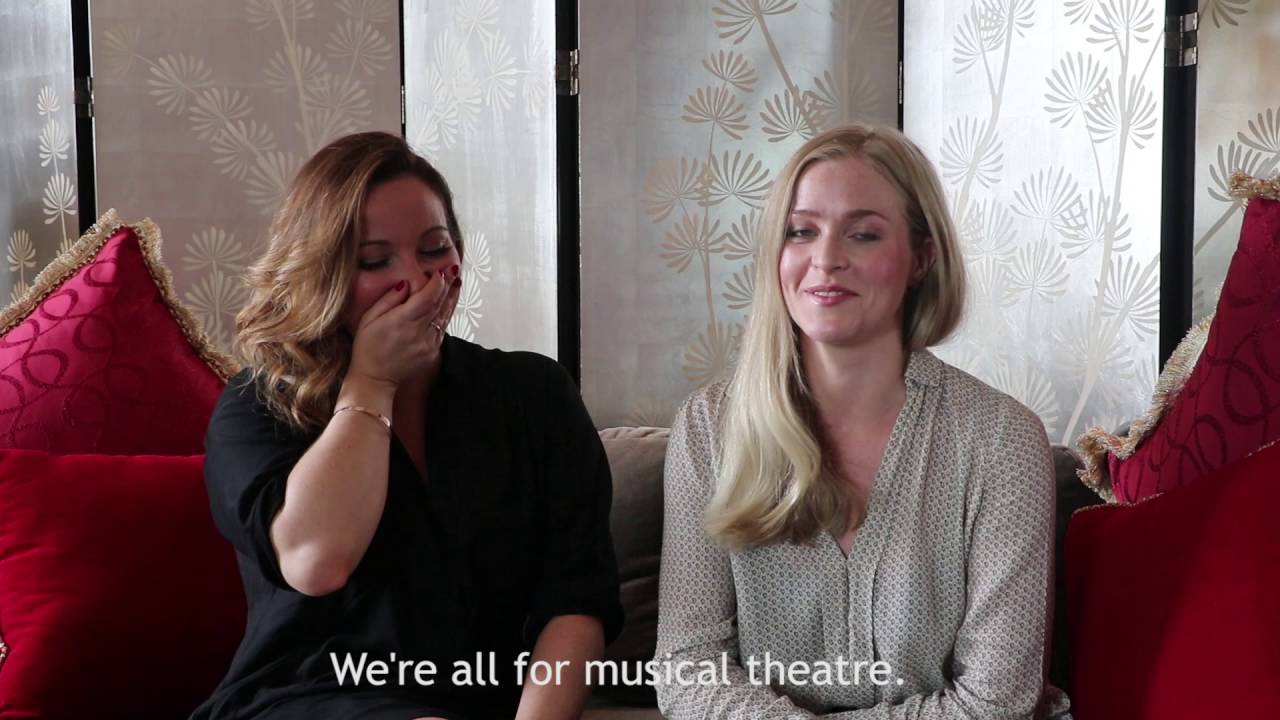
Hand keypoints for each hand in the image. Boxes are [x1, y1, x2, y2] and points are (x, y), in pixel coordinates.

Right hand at [347, 266, 459, 388]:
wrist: (374, 379)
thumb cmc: (367, 348)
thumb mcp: (368, 320)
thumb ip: (388, 300)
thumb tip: (405, 284)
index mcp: (401, 322)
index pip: (427, 298)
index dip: (436, 284)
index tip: (440, 271)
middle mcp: (418, 332)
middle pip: (439, 305)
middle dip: (448, 286)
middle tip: (454, 269)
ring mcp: (427, 344)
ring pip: (444, 316)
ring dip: (451, 299)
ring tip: (457, 282)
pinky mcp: (432, 352)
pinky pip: (442, 329)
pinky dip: (446, 314)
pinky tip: (449, 304)